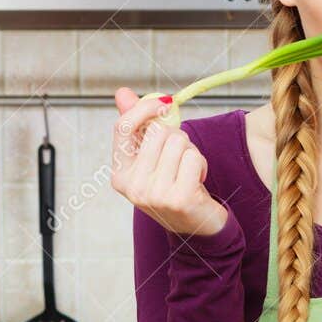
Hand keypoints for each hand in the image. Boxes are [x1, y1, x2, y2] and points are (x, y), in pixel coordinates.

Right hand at [111, 87, 229, 236]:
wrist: (196, 227)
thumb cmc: (173, 186)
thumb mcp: (151, 159)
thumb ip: (137, 127)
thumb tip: (122, 93)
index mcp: (120, 175)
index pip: (123, 127)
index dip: (144, 108)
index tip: (163, 104)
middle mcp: (133, 187)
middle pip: (158, 132)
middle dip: (176, 137)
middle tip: (179, 159)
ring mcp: (154, 195)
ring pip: (179, 142)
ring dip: (190, 151)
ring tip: (187, 171)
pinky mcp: (179, 199)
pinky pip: (194, 157)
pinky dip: (201, 164)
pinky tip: (197, 181)